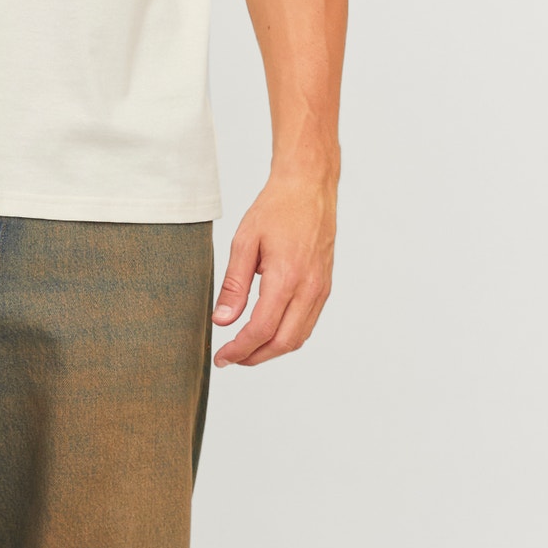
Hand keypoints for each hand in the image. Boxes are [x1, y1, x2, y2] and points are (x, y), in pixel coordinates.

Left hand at [211, 171, 336, 367]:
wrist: (309, 188)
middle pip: (283, 342)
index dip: (240, 349)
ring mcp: (321, 289)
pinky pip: (308, 322)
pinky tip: (268, 331)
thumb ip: (234, 285)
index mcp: (287, 277)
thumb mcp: (245, 242)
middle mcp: (309, 288)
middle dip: (255, 357)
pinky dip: (287, 335)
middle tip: (231, 358)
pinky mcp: (325, 286)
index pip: (262, 329)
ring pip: (298, 337)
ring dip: (272, 350)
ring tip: (246, 349)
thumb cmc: (276, 209)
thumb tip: (222, 321)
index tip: (222, 357)